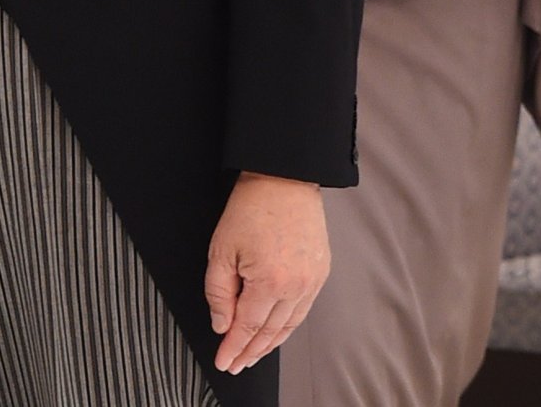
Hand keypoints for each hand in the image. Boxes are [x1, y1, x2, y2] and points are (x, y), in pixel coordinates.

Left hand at [205, 172, 329, 374]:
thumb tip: (222, 324)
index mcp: (270, 282)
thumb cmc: (252, 206)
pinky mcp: (321, 273)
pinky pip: (303, 310)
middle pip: (270, 332)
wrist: (285, 176)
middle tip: (235, 364)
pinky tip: (277, 332)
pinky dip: (288, 326)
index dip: (233, 347)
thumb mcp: (222, 248)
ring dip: (269, 344)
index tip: (223, 361)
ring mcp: (312, 281)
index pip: (247, 327)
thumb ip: (219, 292)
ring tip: (253, 354)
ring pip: (289, 326)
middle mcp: (296, 287)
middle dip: (250, 351)